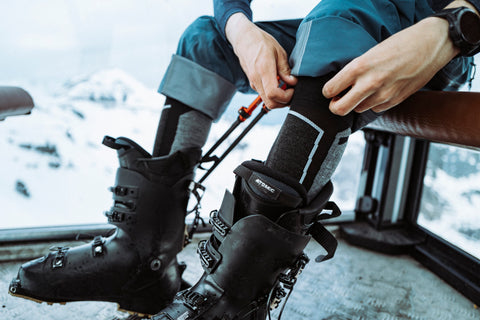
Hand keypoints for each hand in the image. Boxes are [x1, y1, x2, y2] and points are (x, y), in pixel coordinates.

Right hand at [225, 13, 296, 108]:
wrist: (244, 39)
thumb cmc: (260, 42)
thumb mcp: (278, 52)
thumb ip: (285, 69)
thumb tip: (292, 82)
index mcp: (263, 70)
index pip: (273, 94)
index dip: (286, 97)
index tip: (293, 89)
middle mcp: (256, 79)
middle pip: (270, 103)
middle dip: (283, 102)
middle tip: (292, 92)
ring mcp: (253, 83)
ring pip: (267, 101)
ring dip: (279, 99)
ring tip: (287, 88)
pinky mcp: (253, 83)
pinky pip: (264, 95)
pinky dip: (274, 94)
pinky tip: (279, 85)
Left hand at [322, 17, 458, 115]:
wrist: (431, 45)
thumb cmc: (400, 44)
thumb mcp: (371, 52)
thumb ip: (355, 70)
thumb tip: (339, 86)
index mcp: (360, 67)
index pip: (330, 90)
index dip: (327, 92)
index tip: (330, 91)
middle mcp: (370, 83)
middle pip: (340, 109)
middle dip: (335, 106)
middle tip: (337, 100)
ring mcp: (383, 94)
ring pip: (358, 109)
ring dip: (357, 103)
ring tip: (364, 90)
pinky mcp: (395, 101)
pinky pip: (375, 109)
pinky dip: (373, 103)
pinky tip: (380, 90)